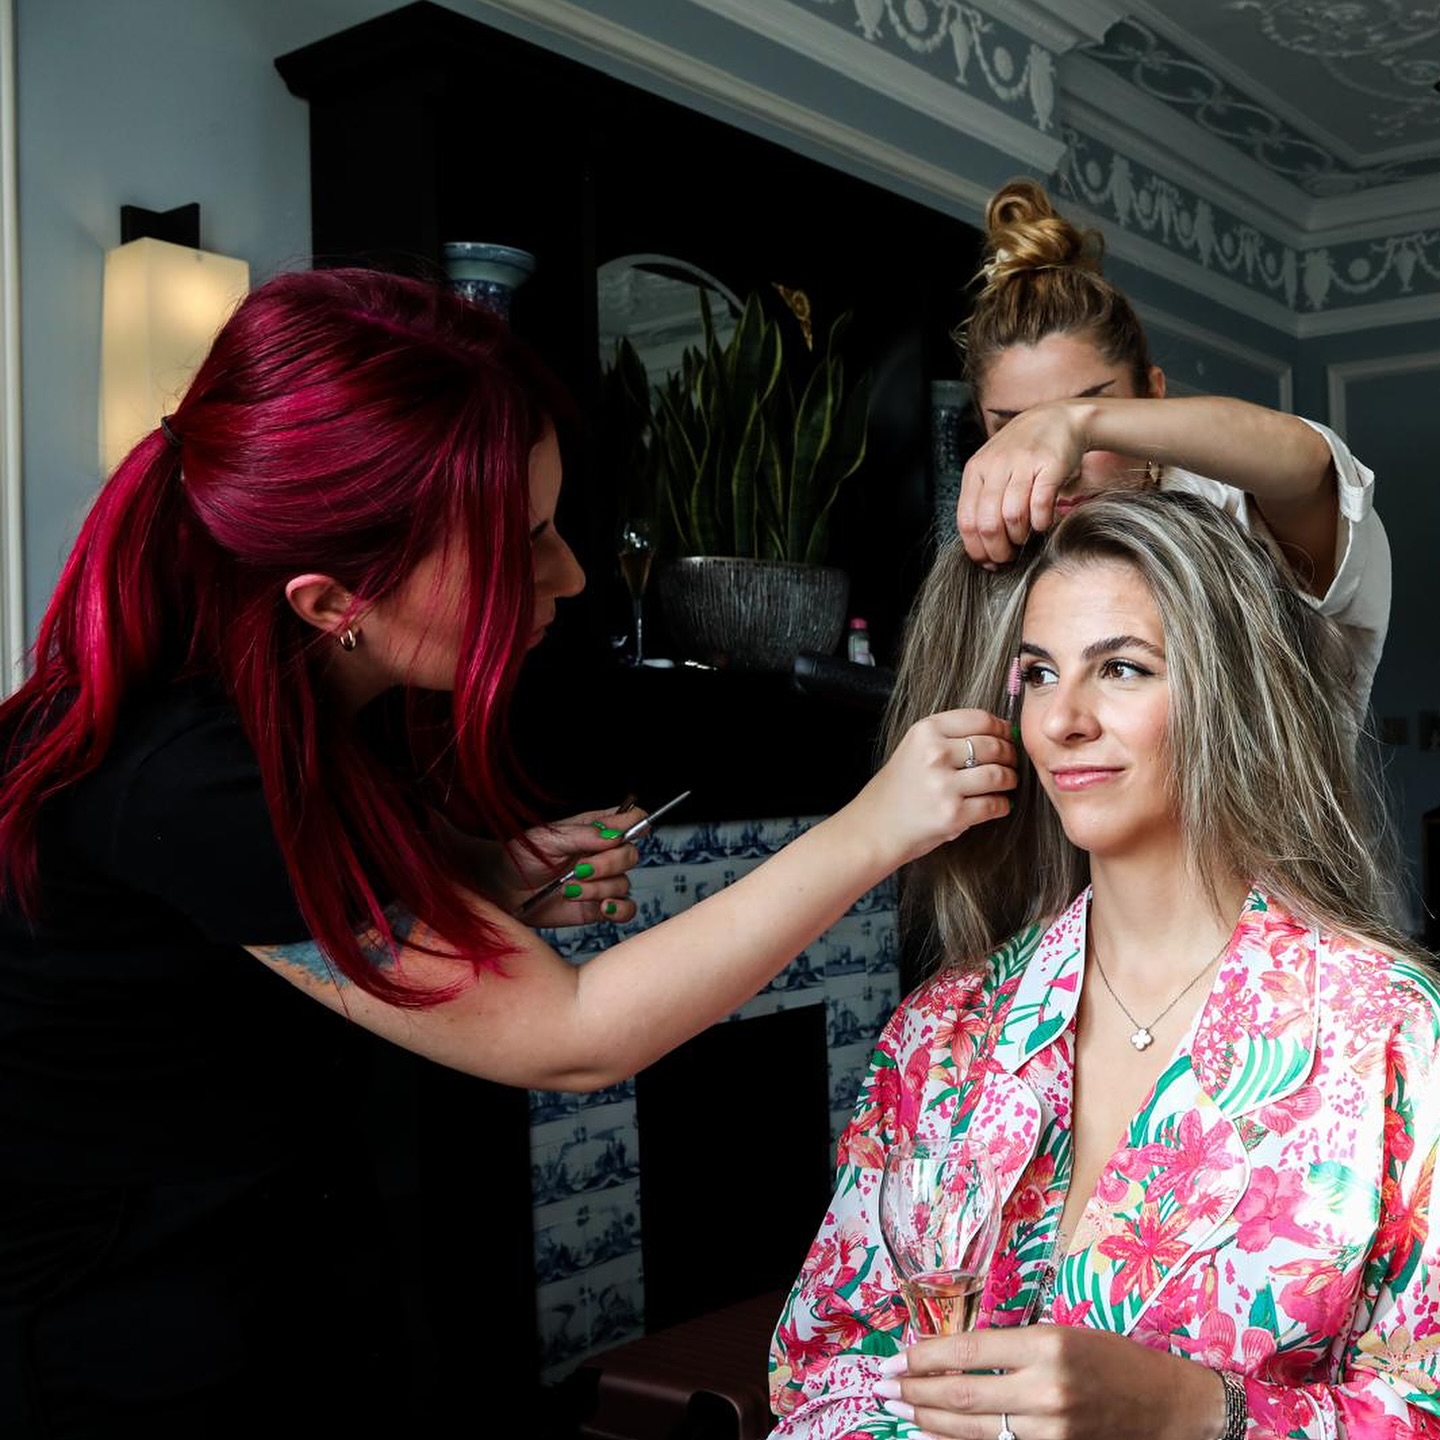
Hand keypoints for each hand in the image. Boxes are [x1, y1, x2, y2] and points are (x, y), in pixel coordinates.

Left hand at [503, 806, 642, 927]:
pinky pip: (626, 909)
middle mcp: (602, 855)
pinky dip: (619, 909)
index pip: (630, 819)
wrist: (503, 890)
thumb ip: (583, 836)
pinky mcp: (597, 907)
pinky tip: (601, 907)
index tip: (620, 836)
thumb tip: (614, 836)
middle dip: (608, 864)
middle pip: (631, 854)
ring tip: (569, 890)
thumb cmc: (521, 857)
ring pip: (624, 883)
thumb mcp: (547, 839)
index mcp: (594, 830)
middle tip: (580, 869)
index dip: (634, 824)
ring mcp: (602, 882)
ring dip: (598, 889)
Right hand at [851, 710, 1016, 867]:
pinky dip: (1002, 805)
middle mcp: (934, 754)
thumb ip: (950, 736)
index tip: (1008, 735)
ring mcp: (943, 785)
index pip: (980, 719)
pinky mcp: (952, 814)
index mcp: (925, 731)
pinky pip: (995, 804)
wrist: (875, 827)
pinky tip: (997, 804)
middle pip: (994, 746)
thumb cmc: (899, 788)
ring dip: (1010, 780)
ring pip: (999, 775)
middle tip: (1011, 763)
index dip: (1002, 728)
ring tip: (1006, 783)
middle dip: (1010, 755)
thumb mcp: (914, 747)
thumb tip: (1002, 731)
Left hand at [877, 1324, 1224, 1439]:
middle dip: (915, 1391)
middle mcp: (1046, 1390)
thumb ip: (1012, 1346)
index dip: (926, 1357)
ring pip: (974, 1430)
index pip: (969, 1352)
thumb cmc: (1115, 1359)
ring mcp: (1051, 1432)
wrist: (1169, 1408)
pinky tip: (935, 1435)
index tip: (897, 1358)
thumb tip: (954, 1356)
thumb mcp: (1063, 1334)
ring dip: (930, 1421)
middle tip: (882, 1386)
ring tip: (900, 1410)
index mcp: (1047, 1345)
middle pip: (963, 1396)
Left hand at [957, 402, 1089, 565]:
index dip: (977, 549)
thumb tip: (981, 547)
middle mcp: (996, 466)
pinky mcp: (1049, 465)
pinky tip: (1042, 524)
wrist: (1057, 419)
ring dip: (1019, 536)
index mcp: (976, 471)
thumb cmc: (1022, 452)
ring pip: (1012, 515)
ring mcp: (1022, 464)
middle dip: (998, 550)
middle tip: (1008, 557)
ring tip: (1024, 538)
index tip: (988, 561)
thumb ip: (983, 501)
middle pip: (988, 523)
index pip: (967, 520)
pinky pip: (1040, 503)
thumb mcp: (993, 470)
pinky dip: (1040, 522)